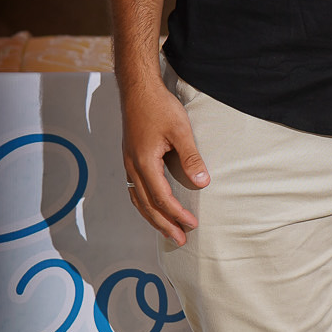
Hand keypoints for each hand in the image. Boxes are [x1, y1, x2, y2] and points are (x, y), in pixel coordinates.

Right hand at [121, 78, 208, 245]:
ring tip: (168, 231)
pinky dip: (144, 204)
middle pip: (147, 205)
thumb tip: (202, 183)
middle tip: (180, 240)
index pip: (162, 198)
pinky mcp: (130, 159)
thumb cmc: (159, 107)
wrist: (138, 90)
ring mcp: (129, 163)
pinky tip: (152, 208)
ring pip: (139, 200)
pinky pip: (135, 190)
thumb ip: (191, 157)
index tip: (192, 225)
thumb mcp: (181, 130)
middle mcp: (133, 167)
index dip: (177, 214)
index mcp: (144, 163)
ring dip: (153, 218)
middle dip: (164, 224)